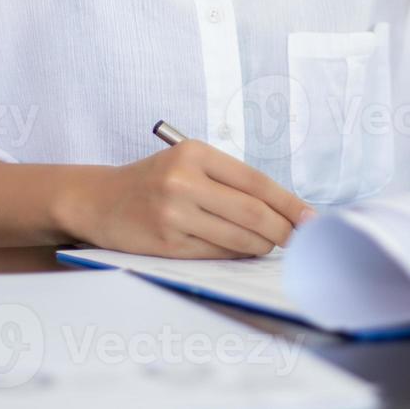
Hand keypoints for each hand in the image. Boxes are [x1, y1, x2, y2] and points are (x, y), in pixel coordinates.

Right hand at [54, 140, 315, 258]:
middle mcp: (184, 181)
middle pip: (253, 213)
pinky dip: (237, 255)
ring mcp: (174, 215)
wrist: (98, 200)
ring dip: (263, 246)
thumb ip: (229, 181)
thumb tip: (283, 210)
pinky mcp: (166, 244)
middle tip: (297, 238)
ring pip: (239, 238)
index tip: (311, 218)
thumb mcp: (188, 163)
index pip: (257, 182)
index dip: (289, 203)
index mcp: (195, 153)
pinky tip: (242, 251)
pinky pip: (216, 254)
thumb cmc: (153, 180)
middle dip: (283, 230)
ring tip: (269, 244)